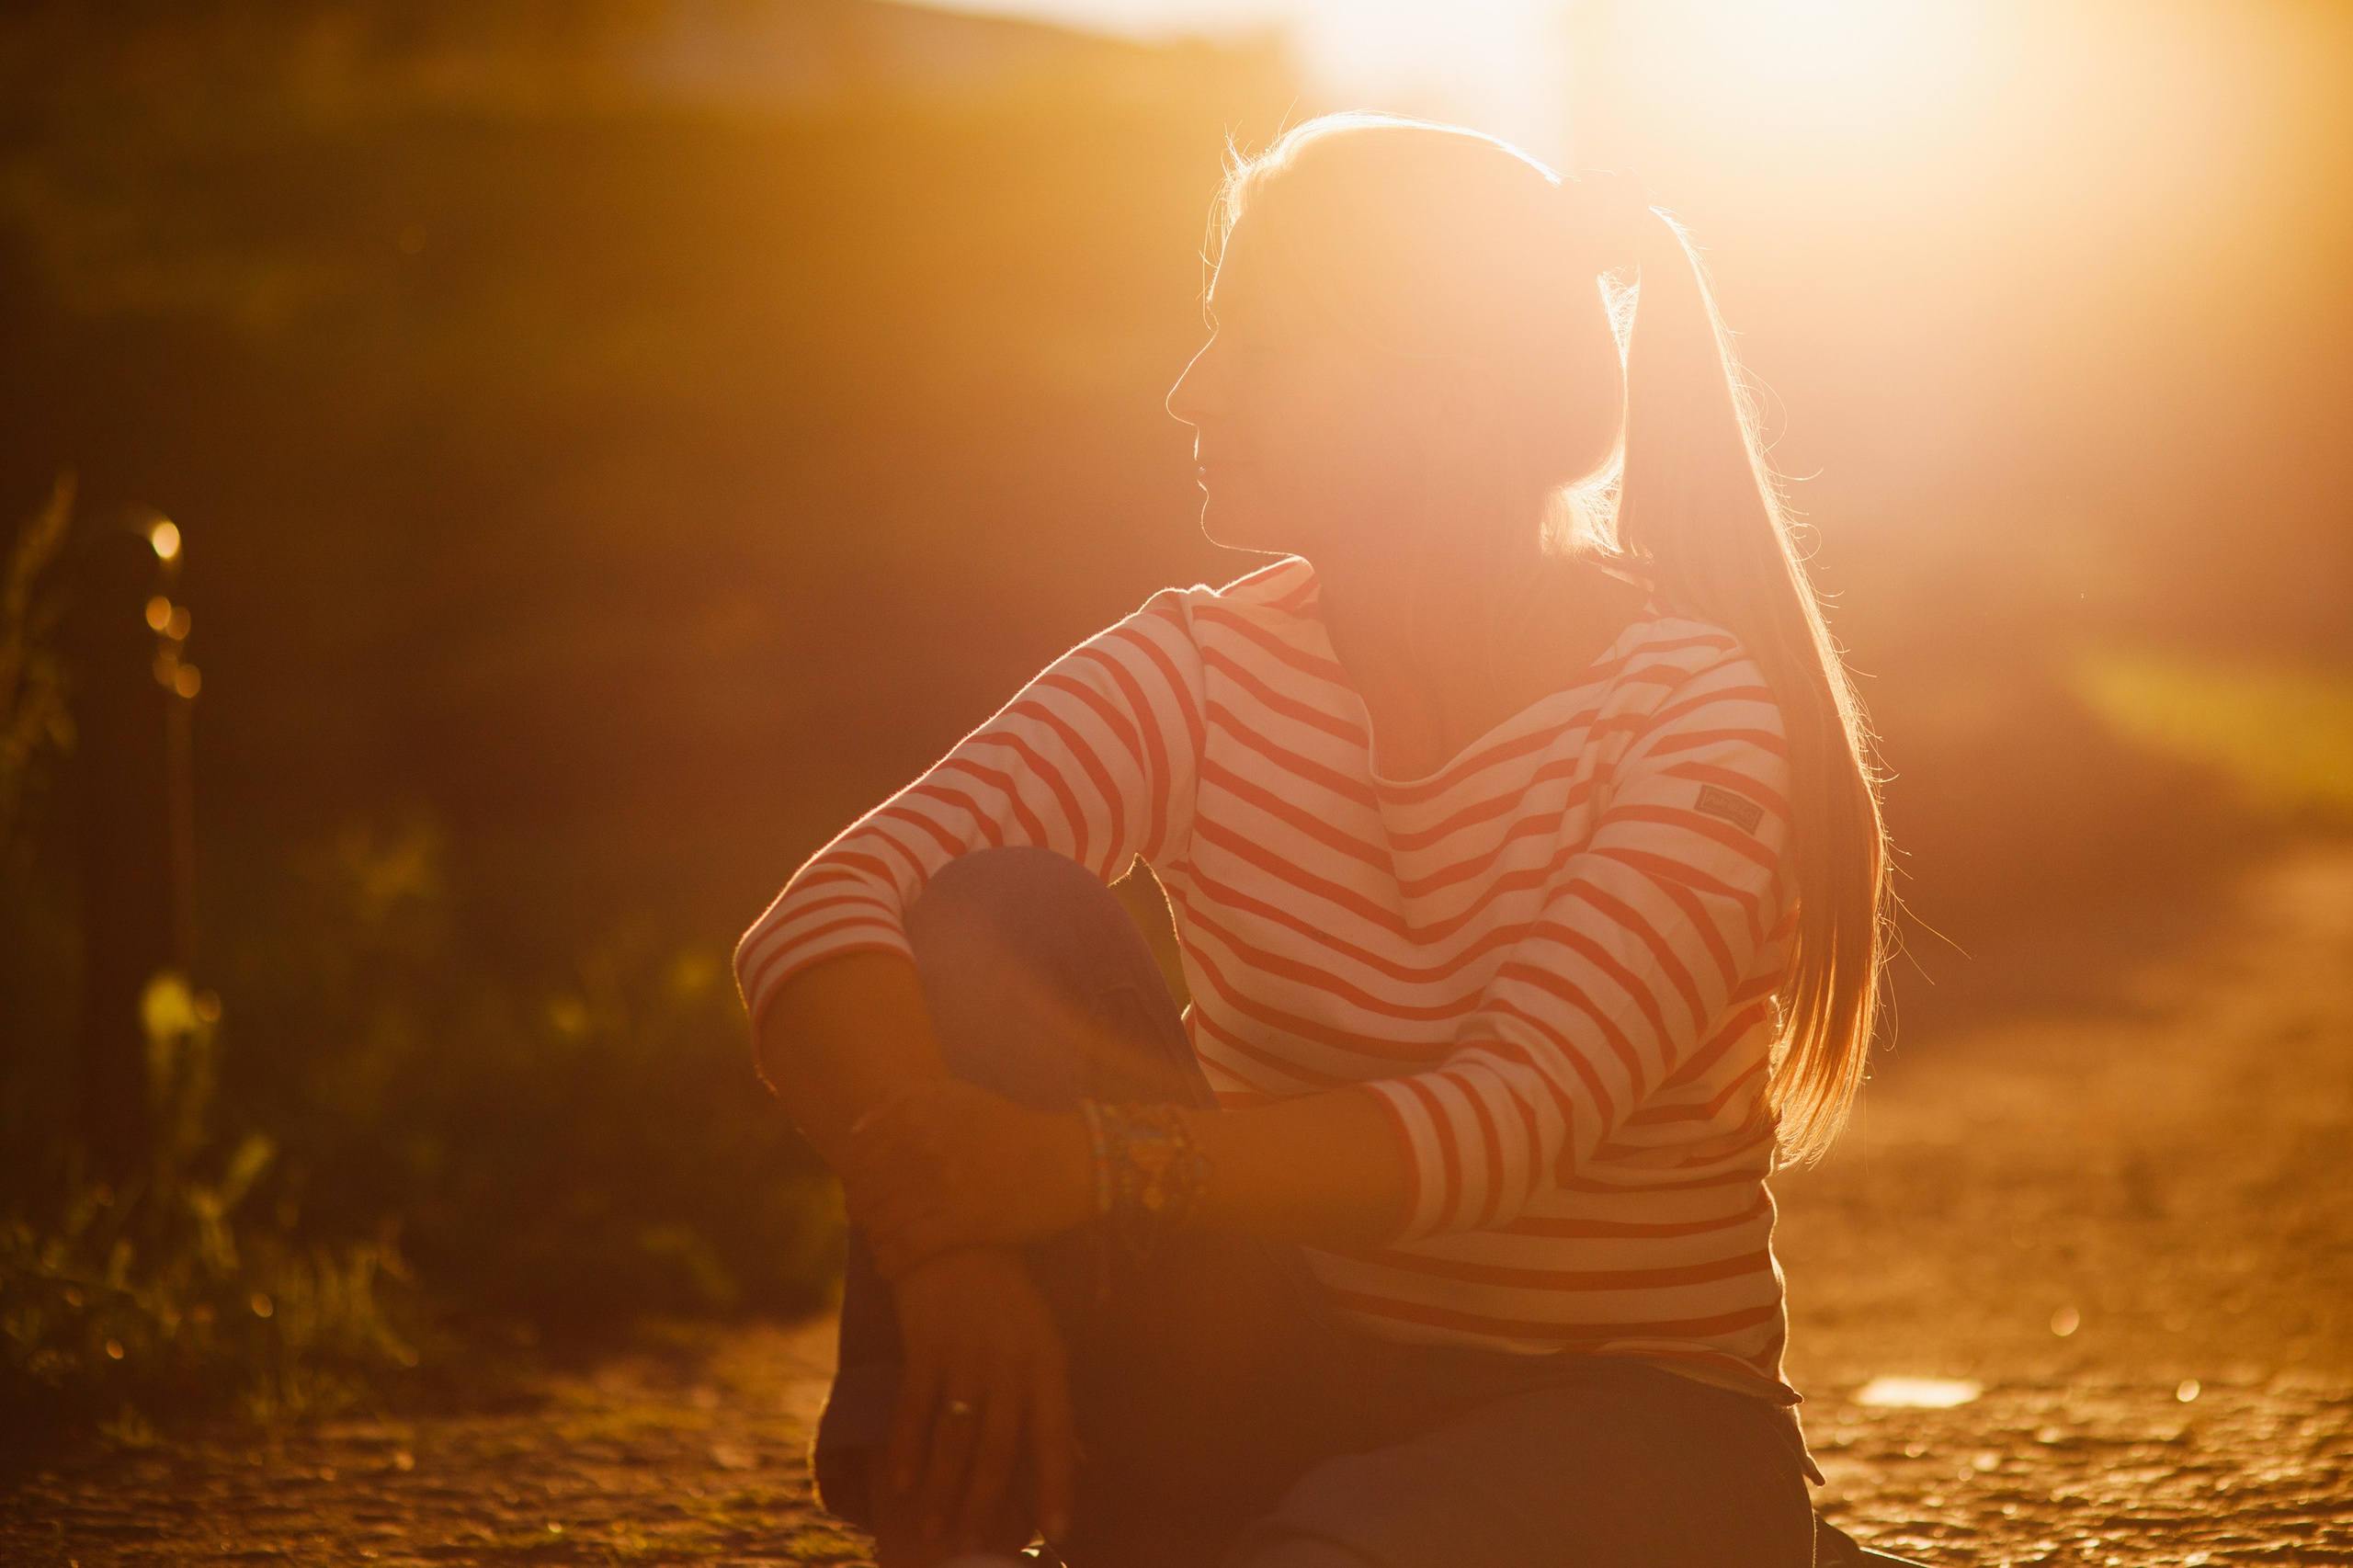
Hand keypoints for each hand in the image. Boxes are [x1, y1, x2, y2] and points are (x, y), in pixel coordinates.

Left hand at [839, 1079, 1093, 1277]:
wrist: (1066, 1161)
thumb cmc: (1009, 1127)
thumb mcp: (959, 1095)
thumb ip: (906, 1099)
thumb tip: (855, 1130)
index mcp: (923, 1115)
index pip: (860, 1155)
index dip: (852, 1177)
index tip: (858, 1188)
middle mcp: (929, 1148)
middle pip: (866, 1191)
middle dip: (859, 1210)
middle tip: (865, 1220)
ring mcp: (946, 1187)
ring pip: (882, 1222)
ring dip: (872, 1238)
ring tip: (878, 1243)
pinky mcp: (966, 1222)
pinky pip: (908, 1248)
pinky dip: (890, 1261)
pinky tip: (888, 1265)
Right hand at [887, 1247, 1076, 1552]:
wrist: (956, 1237)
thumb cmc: (1009, 1300)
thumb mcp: (1044, 1340)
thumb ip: (1052, 1400)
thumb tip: (1077, 1460)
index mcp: (1046, 1360)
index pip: (1055, 1432)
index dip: (1058, 1483)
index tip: (1060, 1531)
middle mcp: (1008, 1361)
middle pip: (999, 1445)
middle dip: (987, 1501)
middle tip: (973, 1547)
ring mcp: (964, 1353)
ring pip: (955, 1435)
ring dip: (944, 1487)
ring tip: (933, 1530)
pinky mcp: (924, 1346)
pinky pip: (914, 1406)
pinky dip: (907, 1447)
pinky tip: (902, 1485)